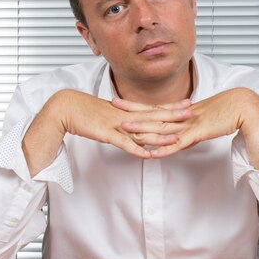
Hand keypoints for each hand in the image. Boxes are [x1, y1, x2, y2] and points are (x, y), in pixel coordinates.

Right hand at [23, 89, 192, 175]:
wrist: (66, 108)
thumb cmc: (84, 111)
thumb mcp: (107, 113)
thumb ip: (121, 117)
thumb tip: (131, 122)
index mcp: (127, 110)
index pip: (153, 107)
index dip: (171, 106)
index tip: (187, 102)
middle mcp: (125, 116)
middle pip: (153, 116)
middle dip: (173, 116)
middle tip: (192, 113)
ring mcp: (117, 125)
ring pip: (143, 131)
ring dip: (160, 135)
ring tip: (177, 138)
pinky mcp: (107, 134)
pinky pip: (124, 144)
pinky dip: (136, 149)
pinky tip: (147, 155)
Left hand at [114, 88, 258, 168]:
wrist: (247, 107)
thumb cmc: (230, 112)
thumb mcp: (207, 119)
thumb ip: (194, 126)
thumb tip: (185, 132)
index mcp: (184, 111)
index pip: (156, 106)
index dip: (138, 104)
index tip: (121, 100)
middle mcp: (183, 115)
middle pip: (153, 112)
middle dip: (131, 109)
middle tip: (111, 104)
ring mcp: (189, 124)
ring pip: (161, 128)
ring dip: (142, 128)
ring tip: (123, 128)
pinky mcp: (199, 134)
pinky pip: (178, 144)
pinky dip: (164, 149)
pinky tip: (151, 153)